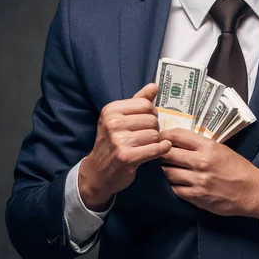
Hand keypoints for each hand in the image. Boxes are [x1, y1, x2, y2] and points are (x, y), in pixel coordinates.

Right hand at [79, 83, 171, 210]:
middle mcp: (112, 123)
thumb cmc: (112, 143)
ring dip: (155, 142)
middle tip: (145, 137)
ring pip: (155, 135)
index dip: (151, 114)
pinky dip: (162, 149)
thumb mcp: (120, 119)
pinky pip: (156, 148)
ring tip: (145, 146)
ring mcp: (118, 140)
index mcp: (110, 110)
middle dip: (153, 129)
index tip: (145, 122)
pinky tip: (160, 150)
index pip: (145, 104)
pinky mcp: (126, 157)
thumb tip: (154, 86)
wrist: (97, 173)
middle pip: (152, 120)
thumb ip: (138, 101)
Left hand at [159, 129, 258, 223]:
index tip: (159, 138)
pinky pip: (175, 189)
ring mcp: (198, 180)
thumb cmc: (238, 168)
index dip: (164, 135)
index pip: (177, 135)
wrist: (252, 191)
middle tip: (159, 155)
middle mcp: (201, 162)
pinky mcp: (197, 197)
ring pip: (168, 173)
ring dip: (166, 171)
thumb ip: (200, 146)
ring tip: (169, 169)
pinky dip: (174, 185)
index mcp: (208, 147)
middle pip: (167, 154)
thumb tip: (178, 143)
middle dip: (161, 154)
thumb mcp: (222, 149)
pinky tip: (179, 183)